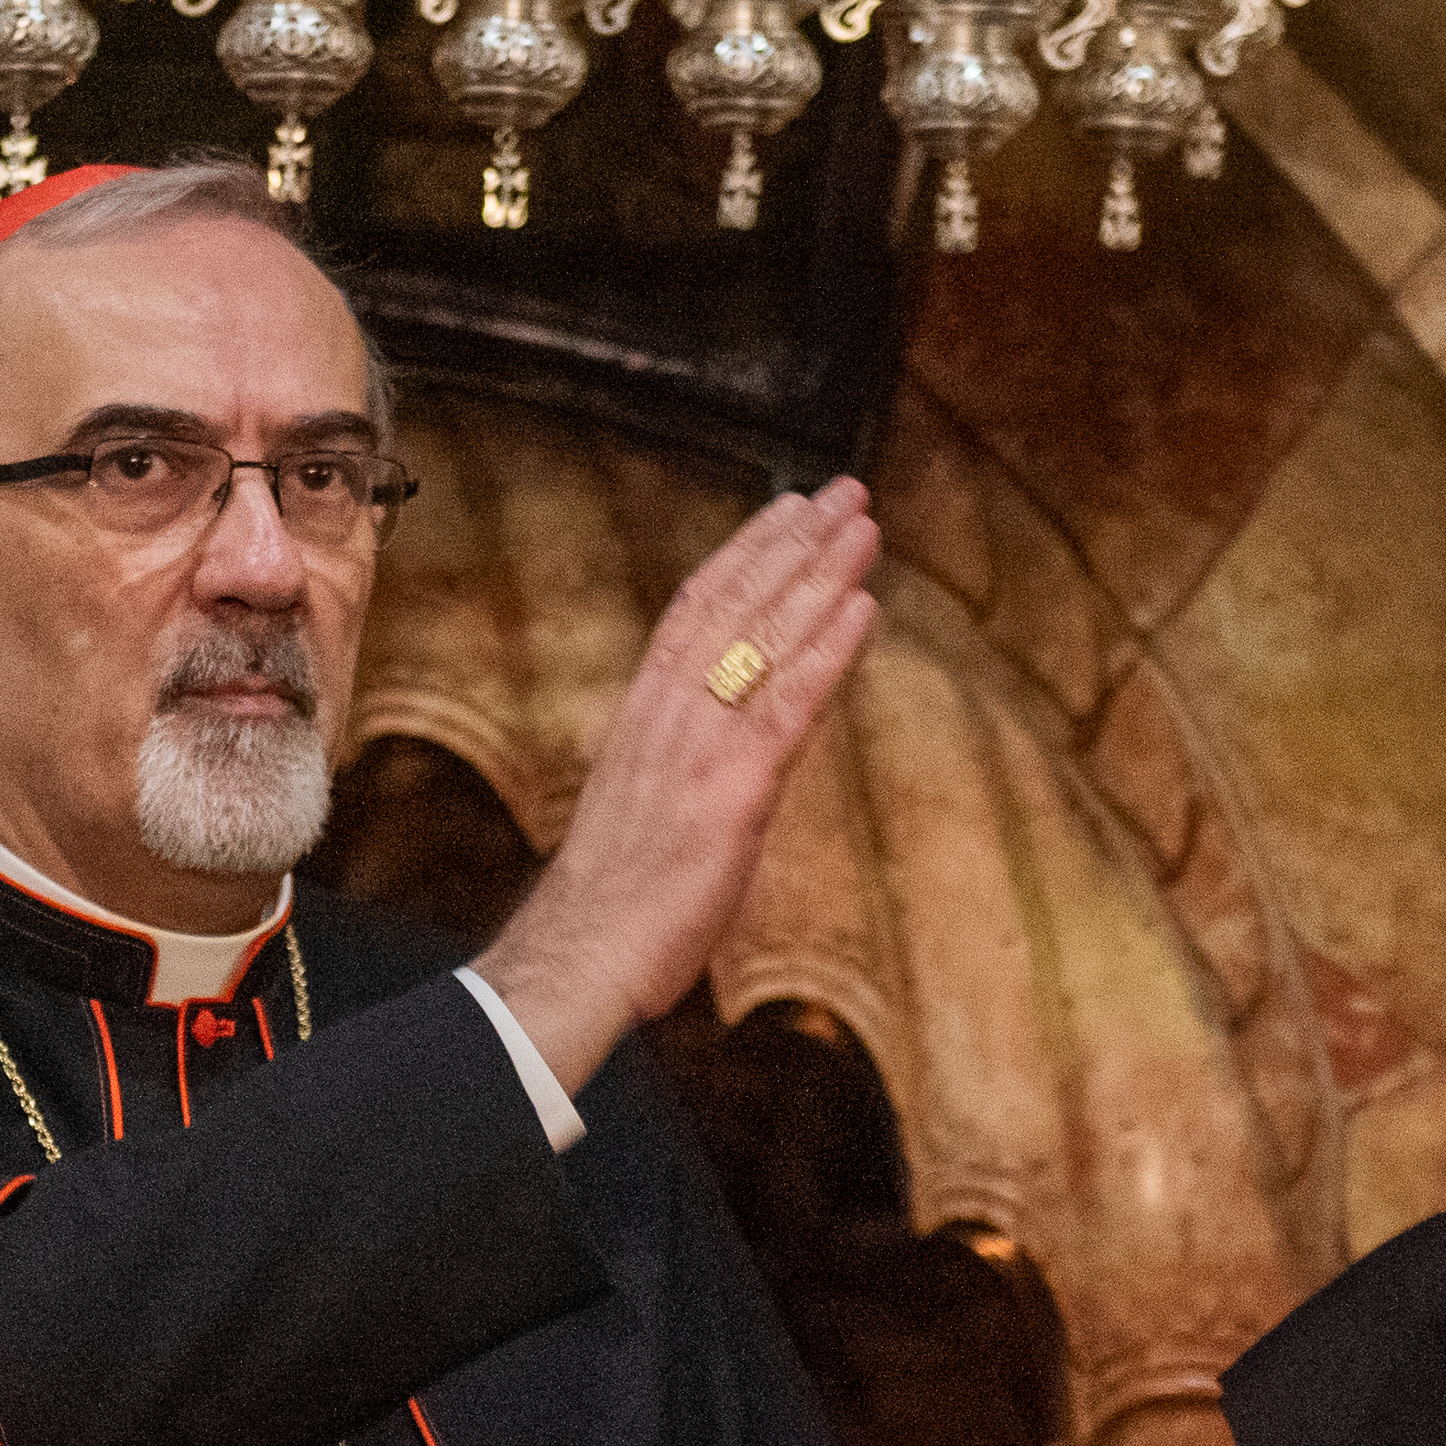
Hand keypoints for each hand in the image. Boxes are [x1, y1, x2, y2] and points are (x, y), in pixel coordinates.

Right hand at [473, 482, 882, 1088]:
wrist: (581, 954)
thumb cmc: (612, 901)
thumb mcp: (648, 810)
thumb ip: (687, 765)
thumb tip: (729, 748)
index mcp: (644, 715)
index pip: (696, 609)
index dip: (745, 553)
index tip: (786, 510)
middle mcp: (668, 715)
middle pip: (735, 604)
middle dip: (793, 542)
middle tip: (845, 491)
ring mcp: (698, 748)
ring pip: (764, 639)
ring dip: (821, 575)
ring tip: (863, 526)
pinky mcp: (731, 792)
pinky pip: (787, 707)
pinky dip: (828, 652)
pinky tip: (864, 608)